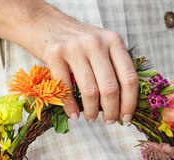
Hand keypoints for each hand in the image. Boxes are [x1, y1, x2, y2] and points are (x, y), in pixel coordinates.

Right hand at [22, 6, 138, 123]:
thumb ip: (113, 66)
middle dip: (111, 111)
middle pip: (110, 87)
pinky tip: (74, 114)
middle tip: (109, 121)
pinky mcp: (54, 54)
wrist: (43, 23)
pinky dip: (70, 107)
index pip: (129, 78)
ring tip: (91, 118)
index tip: (126, 117)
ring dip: (92, 111)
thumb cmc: (76, 41)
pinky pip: (66, 88)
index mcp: (113, 41)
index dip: (129, 102)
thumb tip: (123, 103)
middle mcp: (96, 43)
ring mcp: (75, 48)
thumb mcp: (101, 45)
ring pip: (90, 91)